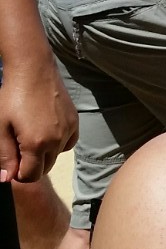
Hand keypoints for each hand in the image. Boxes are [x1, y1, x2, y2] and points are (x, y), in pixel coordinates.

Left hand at [0, 54, 77, 182]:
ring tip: (31, 134)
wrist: (33, 69)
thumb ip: (5, 155)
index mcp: (36, 144)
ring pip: (56, 157)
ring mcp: (68, 132)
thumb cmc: (11, 96)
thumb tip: (6, 179)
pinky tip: (46, 130)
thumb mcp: (1, 127)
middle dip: (31, 165)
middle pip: (44, 169)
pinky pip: (67, 144)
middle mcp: (56, 142)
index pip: (30, 176)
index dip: (18, 173)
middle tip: (18, 146)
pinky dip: (57, 144)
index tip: (11, 161)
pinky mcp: (75, 123)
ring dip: (44, 154)